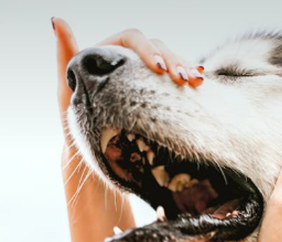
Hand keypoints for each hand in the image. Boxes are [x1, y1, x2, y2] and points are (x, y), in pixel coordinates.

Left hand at [55, 19, 203, 176]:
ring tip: (196, 82)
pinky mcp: (158, 93)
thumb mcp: (68, 92)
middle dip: (173, 61)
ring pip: (170, 62)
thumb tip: (57, 21)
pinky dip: (187, 79)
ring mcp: (146, 77)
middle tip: (184, 80)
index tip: (159, 68)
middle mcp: (130, 61)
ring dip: (185, 68)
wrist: (98, 156)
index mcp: (108, 53)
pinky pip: (176, 81)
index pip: (132, 40)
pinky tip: (199, 82)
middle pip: (156, 48)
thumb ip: (65, 57)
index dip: (148, 49)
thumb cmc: (78, 126)